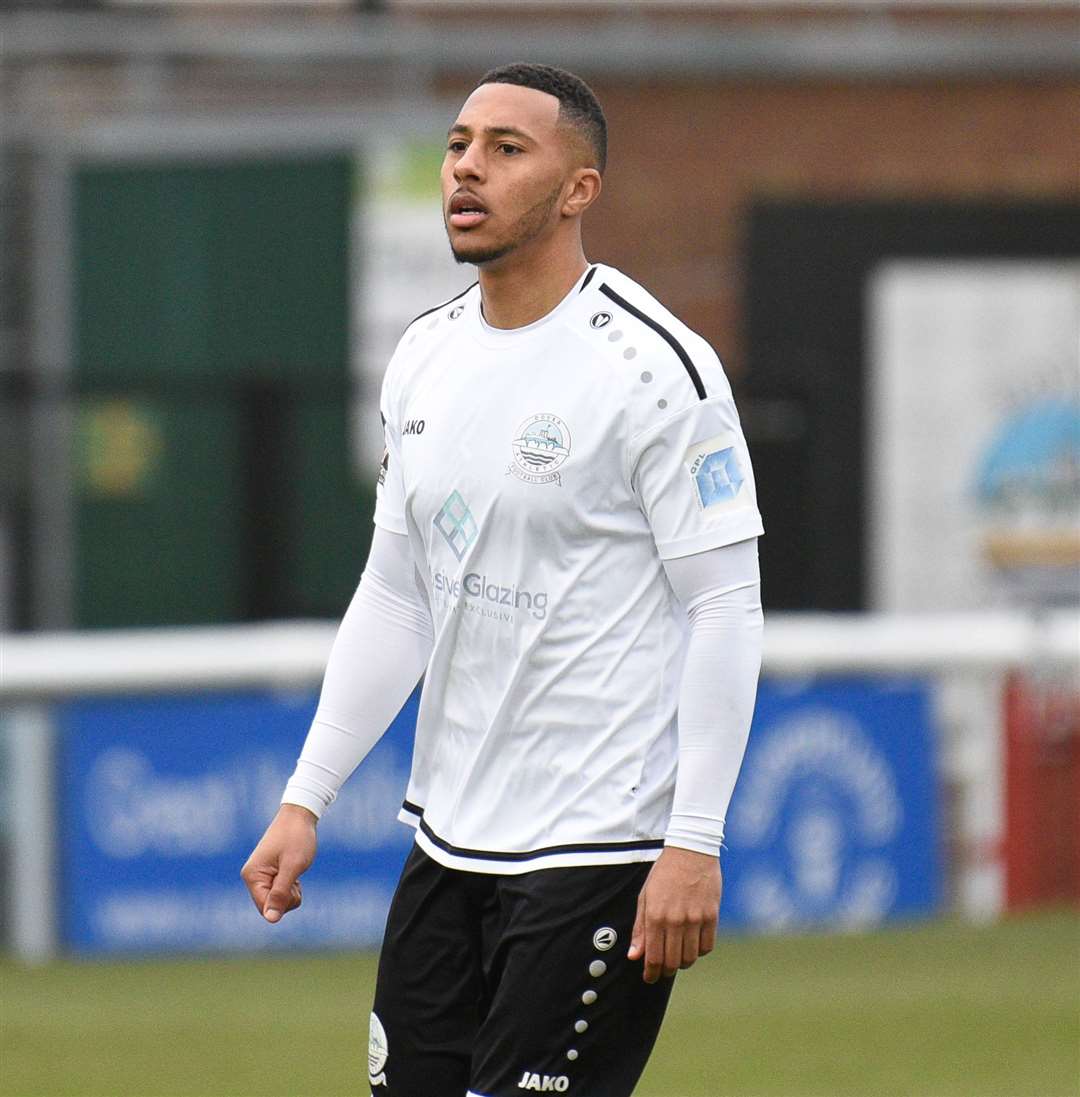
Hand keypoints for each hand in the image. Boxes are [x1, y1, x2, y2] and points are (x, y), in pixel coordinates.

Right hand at [240, 804, 317, 923]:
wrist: (300, 814)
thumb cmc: (297, 838)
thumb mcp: (292, 866)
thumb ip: (280, 893)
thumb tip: (271, 920)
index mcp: (252, 876)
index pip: (265, 908)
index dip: (284, 902)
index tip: (294, 884)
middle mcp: (251, 877)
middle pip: (270, 906)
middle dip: (287, 897)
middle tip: (296, 875)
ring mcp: (259, 875)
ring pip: (276, 901)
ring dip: (290, 891)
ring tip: (295, 869)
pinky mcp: (268, 874)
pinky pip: (280, 892)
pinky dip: (291, 885)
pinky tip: (293, 870)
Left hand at [627, 847, 720, 982]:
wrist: (691, 851)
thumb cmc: (665, 873)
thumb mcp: (646, 896)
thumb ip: (640, 928)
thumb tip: (635, 955)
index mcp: (656, 915)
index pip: (653, 957)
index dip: (650, 972)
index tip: (649, 978)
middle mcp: (676, 920)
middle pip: (672, 962)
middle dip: (665, 970)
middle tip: (662, 968)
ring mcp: (696, 919)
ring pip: (690, 958)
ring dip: (683, 963)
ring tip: (678, 956)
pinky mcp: (712, 916)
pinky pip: (707, 947)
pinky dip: (699, 951)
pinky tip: (693, 945)